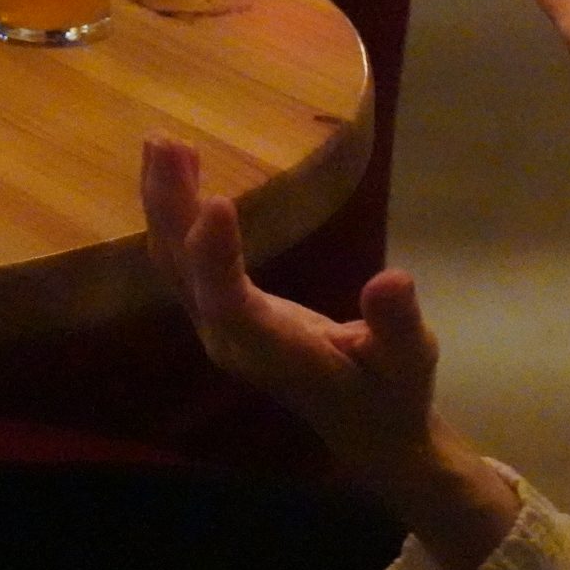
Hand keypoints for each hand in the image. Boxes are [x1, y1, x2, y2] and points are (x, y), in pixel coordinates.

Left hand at [141, 137, 440, 470]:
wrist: (366, 427)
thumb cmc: (390, 392)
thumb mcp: (410, 363)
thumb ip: (396, 326)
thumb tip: (393, 280)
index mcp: (273, 351)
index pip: (231, 304)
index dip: (216, 256)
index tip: (217, 200)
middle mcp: (228, 337)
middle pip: (184, 271)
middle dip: (171, 208)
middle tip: (164, 142)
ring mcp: (215, 324)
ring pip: (173, 261)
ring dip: (163, 202)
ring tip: (160, 143)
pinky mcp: (215, 310)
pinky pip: (182, 259)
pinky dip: (173, 213)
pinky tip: (178, 170)